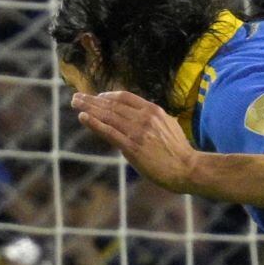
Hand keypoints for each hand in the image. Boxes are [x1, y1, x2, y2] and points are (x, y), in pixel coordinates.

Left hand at [71, 89, 202, 195]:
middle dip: (93, 99)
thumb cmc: (179, 151)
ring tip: (75, 103)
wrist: (188, 168)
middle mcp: (144, 118)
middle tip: (77, 97)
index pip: (125, 97)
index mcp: (154, 111)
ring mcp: (137, 132)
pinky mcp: (132, 147)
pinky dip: (94, 123)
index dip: (108, 96)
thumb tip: (142, 115)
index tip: (98, 97)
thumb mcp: (169, 126)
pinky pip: (109, 132)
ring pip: (108, 116)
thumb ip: (154, 119)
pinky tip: (83, 117)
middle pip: (113, 104)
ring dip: (89, 108)